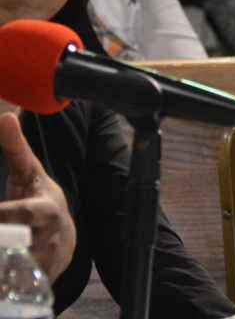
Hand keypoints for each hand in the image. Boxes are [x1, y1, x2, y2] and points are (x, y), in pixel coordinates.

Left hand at [0, 113, 75, 281]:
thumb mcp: (30, 174)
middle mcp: (46, 240)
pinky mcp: (31, 283)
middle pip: (14, 246)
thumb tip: (8, 115)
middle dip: (2, 241)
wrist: (63, 241)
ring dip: (2, 262)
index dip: (5, 216)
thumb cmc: (41, 201)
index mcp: (46, 210)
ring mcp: (39, 265)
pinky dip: (4, 278)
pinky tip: (2, 268)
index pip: (23, 214)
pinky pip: (10, 285)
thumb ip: (16, 149)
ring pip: (10, 268)